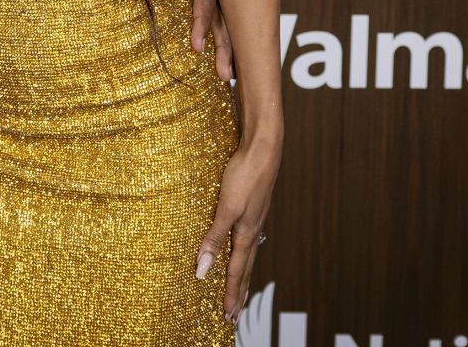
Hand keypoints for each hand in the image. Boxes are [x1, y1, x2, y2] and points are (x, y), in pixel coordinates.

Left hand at [151, 0, 234, 80]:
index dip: (202, 22)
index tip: (198, 46)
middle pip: (221, 16)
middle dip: (224, 45)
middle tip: (226, 76)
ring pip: (220, 19)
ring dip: (225, 46)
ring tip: (227, 75)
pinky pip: (210, 16)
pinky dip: (215, 35)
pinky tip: (216, 56)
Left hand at [198, 138, 280, 320]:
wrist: (264, 150)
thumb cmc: (245, 176)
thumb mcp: (226, 208)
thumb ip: (214, 238)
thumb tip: (203, 270)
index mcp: (246, 234)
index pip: (236, 272)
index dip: (230, 294)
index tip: (228, 316)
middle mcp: (252, 231)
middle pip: (245, 269)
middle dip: (238, 293)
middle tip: (235, 316)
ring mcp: (254, 219)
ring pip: (248, 255)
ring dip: (242, 276)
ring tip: (239, 290)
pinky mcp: (253, 208)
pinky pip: (248, 240)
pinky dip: (243, 255)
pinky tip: (241, 250)